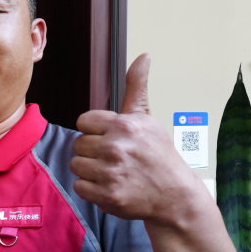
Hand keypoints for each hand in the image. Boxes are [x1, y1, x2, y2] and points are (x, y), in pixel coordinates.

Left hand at [70, 54, 206, 222]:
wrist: (174, 195)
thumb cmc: (158, 155)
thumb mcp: (147, 118)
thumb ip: (136, 86)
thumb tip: (144, 56)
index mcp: (124, 125)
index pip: (83, 122)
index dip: (95, 131)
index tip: (110, 138)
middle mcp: (116, 147)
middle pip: (78, 144)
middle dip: (93, 151)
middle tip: (114, 158)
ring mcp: (110, 173)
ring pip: (76, 165)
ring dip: (90, 170)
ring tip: (112, 172)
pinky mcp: (107, 195)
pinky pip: (79, 186)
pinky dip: (92, 189)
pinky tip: (110, 185)